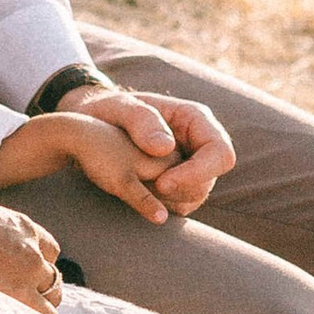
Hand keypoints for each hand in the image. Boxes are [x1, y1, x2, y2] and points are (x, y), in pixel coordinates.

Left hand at [64, 85, 232, 217]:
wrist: (93, 122)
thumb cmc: (109, 110)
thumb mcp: (120, 107)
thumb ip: (141, 121)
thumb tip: (167, 148)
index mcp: (195, 120)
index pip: (220, 152)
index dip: (199, 173)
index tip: (163, 183)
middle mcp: (198, 143)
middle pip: (211, 179)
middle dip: (182, 189)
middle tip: (149, 189)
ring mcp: (190, 164)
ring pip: (197, 195)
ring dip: (170, 200)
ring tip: (139, 187)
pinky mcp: (177, 182)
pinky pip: (181, 204)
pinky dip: (163, 206)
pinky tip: (140, 194)